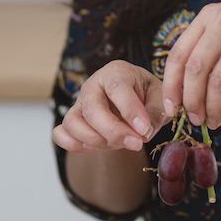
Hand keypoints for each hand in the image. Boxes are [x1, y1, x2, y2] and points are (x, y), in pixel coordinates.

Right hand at [52, 60, 169, 151]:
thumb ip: (154, 114)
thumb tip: (143, 132)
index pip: (117, 88)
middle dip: (114, 131)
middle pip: (92, 109)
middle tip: (136, 144)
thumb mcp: (160, 100)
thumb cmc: (147, 98)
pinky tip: (93, 148)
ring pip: (72, 122)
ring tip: (117, 145)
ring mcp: (79, 103)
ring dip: (94, 140)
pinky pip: (59, 133)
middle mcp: (92, 85)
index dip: (130, 111)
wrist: (133, 103)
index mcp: (116, 72)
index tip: (144, 131)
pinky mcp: (72, 120)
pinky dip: (72, 144)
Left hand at [161, 0, 220, 128]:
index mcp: (207, 17)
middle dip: (192, 101)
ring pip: (218, 81)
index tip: (171, 109)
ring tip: (213, 122)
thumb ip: (205, 49)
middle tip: (194, 120)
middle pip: (195, 70)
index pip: (178, 55)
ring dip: (213, 108)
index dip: (170, 86)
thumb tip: (181, 93)